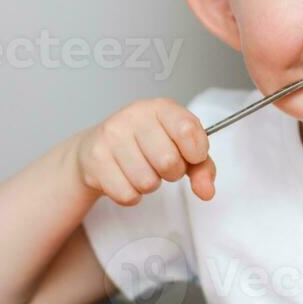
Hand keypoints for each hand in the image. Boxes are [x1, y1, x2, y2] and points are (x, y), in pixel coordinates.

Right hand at [75, 98, 214, 204]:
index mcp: (160, 108)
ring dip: (149, 185)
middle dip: (171, 173)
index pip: (187, 130)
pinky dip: (131, 195)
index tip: (191, 156)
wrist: (97, 148)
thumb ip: (202, 167)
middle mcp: (133, 117)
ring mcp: (111, 137)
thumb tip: (207, 191)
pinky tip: (124, 178)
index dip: (196, 153)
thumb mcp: (179, 147)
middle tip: (160, 164)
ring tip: (140, 169)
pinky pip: (127, 195)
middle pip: (169, 163)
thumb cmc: (145, 145)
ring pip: (147, 183)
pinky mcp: (95, 160)